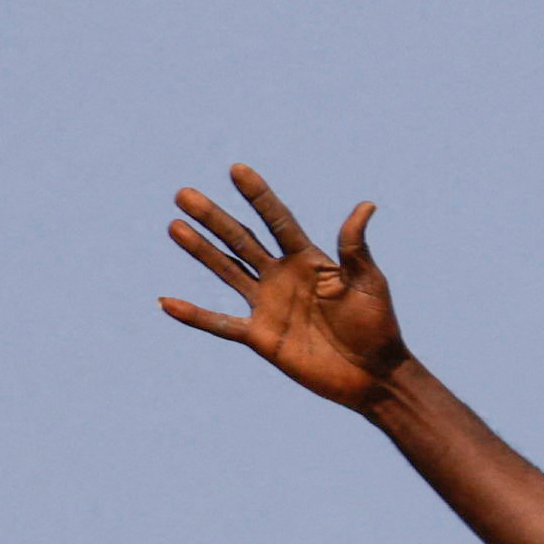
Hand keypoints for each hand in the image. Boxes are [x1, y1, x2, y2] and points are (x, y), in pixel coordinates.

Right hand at [160, 163, 411, 413]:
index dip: (258, 196)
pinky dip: (194, 315)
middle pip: (242, 240)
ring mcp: (268, 306)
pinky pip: (220, 324)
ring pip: (226, 271)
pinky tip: (166, 302)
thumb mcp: (367, 282)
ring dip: (200, 250)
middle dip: (214, 218)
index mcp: (309, 259)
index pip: (277, 220)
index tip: (236, 169)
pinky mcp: (260, 337)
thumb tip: (365, 205)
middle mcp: (282, 277)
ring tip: (174, 226)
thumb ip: (354, 247)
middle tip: (184, 194)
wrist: (373, 374)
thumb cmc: (377, 325)